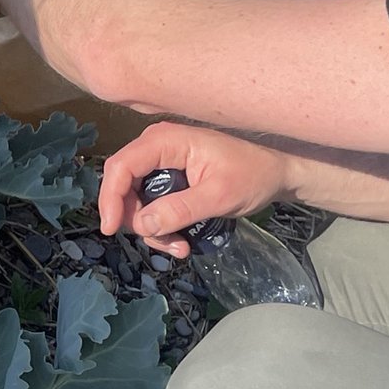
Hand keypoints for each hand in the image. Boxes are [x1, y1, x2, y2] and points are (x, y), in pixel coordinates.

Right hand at [99, 122, 292, 257]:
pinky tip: (181, 239)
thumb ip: (180, 210)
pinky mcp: (168, 175)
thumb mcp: (219, 197)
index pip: (121, 166)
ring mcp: (161, 160)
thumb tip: (142, 225)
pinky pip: (150, 201)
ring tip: (180, 246)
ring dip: (151, 227)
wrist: (277, 173)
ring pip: (136, 197)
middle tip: (163, 243)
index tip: (111, 229)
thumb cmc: (253, 176)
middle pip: (124, 184)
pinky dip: (160, 223)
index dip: (111, 198)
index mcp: (165, 141)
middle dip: (137, 219)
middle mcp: (156, 146)